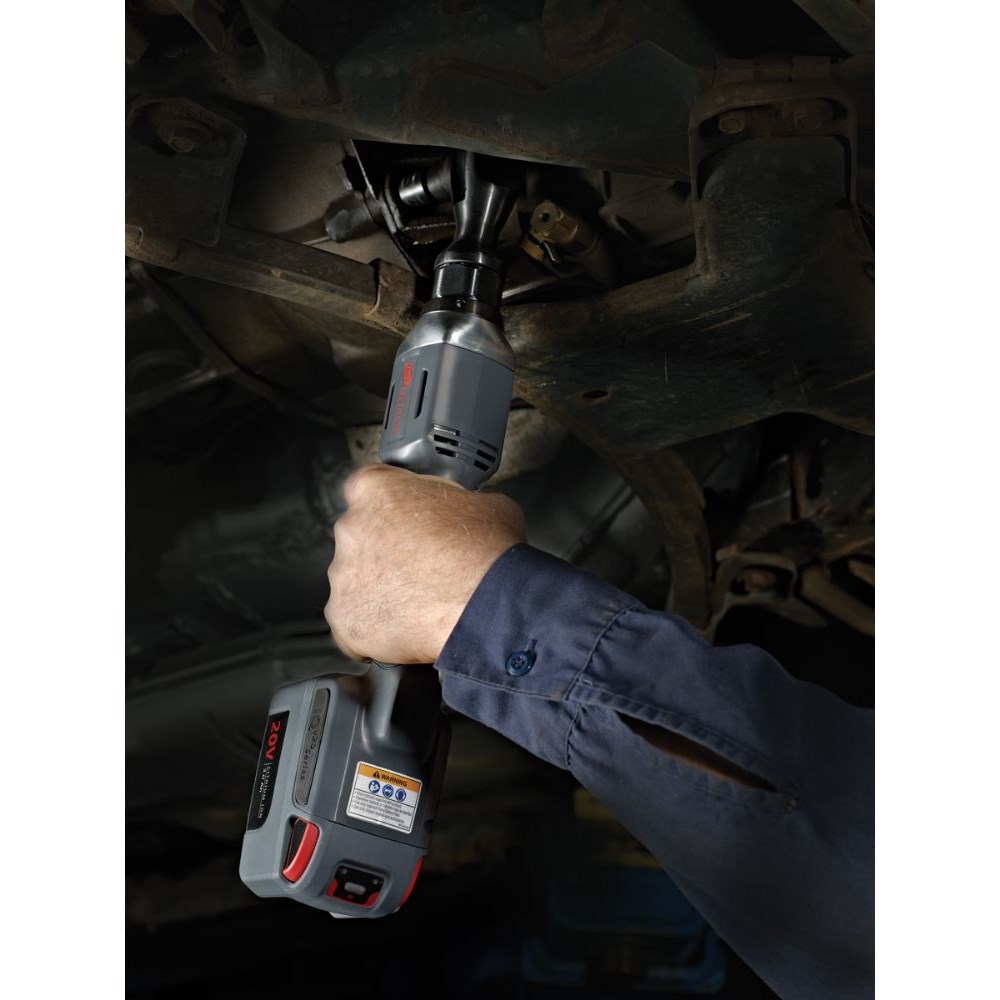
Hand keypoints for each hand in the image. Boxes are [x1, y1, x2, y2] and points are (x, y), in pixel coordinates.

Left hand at [325, 465, 525, 663]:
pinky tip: (408, 626)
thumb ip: (458, 502)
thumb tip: (464, 514)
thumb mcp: (486, 504)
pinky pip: (356, 623)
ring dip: (382, 590)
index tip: (407, 519)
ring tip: (419, 601)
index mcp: (376, 490)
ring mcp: (344, 576)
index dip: (392, 506)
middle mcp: (351, 529)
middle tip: (421, 564)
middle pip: (360, 537)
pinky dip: (377, 628)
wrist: (487, 607)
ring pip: (357, 582)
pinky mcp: (346, 619)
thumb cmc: (486, 554)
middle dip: (386, 550)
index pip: (369, 488)